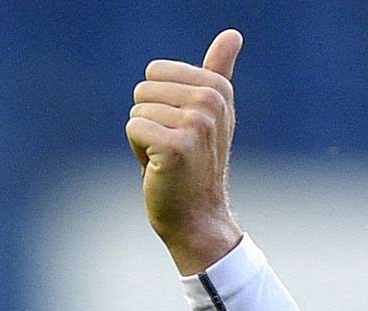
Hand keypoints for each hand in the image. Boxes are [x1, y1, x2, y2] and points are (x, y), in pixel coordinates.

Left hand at [126, 28, 244, 274]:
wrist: (200, 220)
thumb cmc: (198, 168)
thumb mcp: (211, 114)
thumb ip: (218, 71)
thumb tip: (233, 34)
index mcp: (218, 89)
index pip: (156, 72)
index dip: (161, 105)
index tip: (184, 134)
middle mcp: (211, 102)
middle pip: (143, 89)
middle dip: (150, 122)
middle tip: (175, 152)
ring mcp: (196, 124)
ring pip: (137, 111)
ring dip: (146, 140)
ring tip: (170, 162)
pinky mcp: (177, 146)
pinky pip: (133, 129)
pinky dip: (140, 154)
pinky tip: (162, 171)